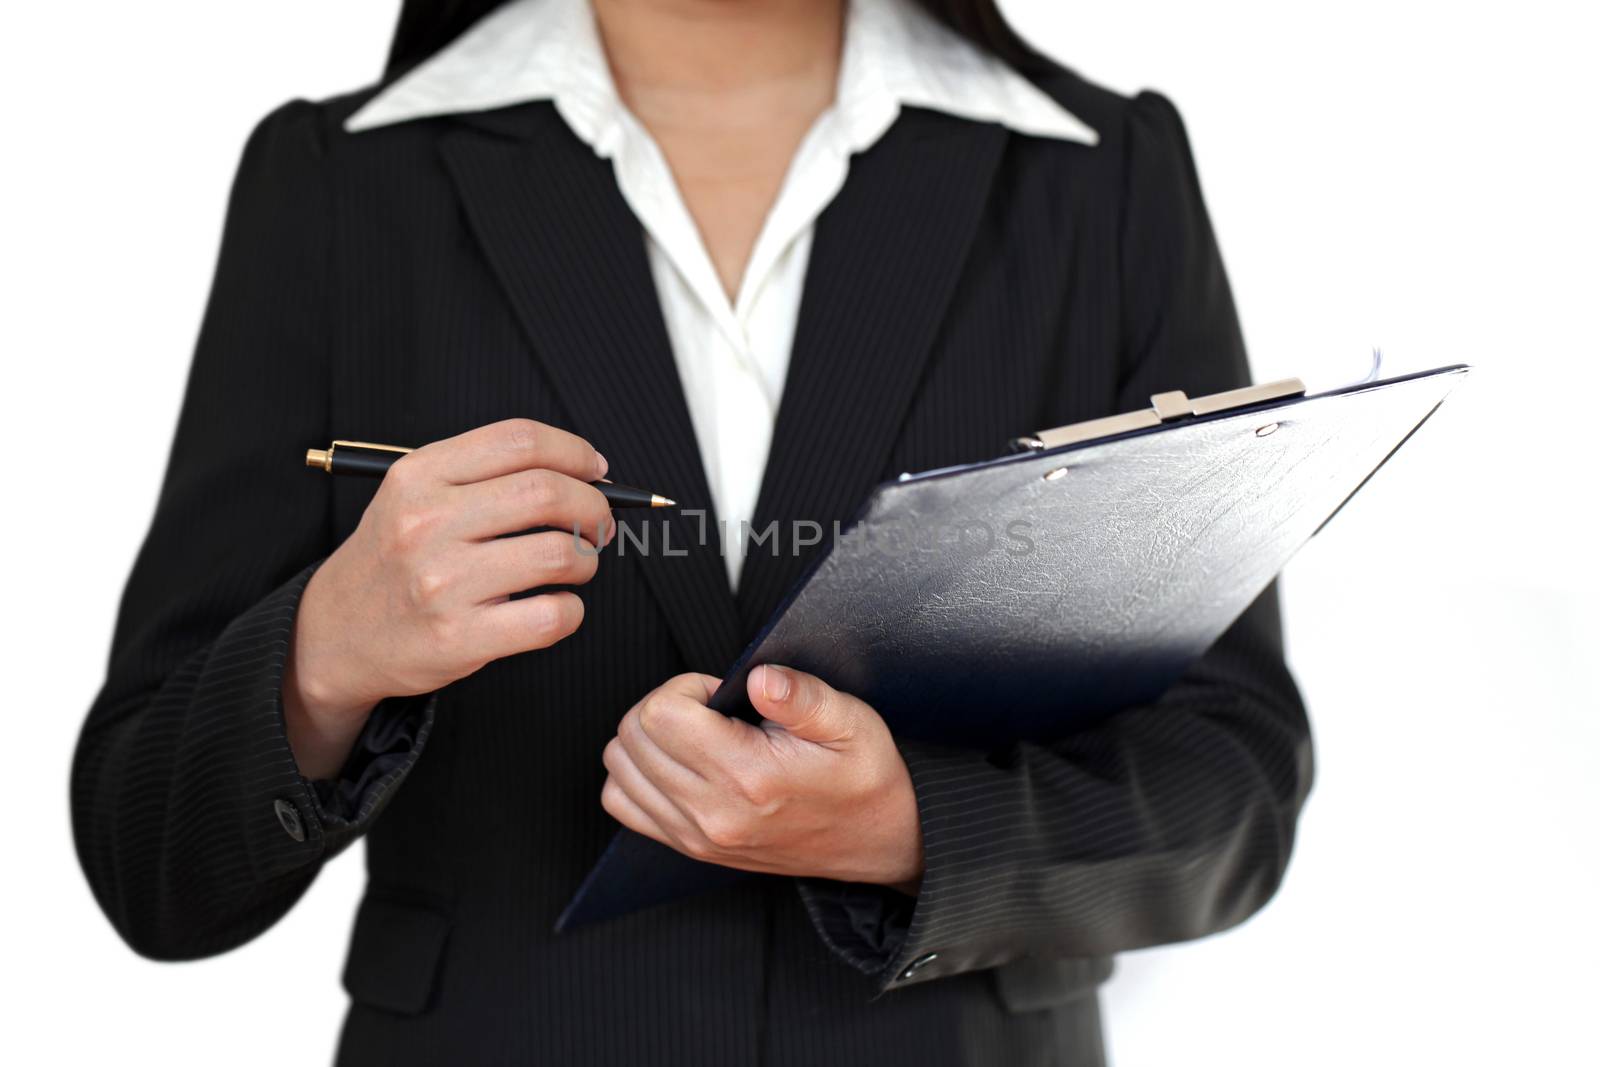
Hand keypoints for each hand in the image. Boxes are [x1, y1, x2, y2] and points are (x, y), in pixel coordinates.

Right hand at [284, 419, 613, 778]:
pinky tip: (556, 607)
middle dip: (594, 507)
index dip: (575, 452)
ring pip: (559, 554)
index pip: (520, 440)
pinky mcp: (458, 637)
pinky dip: (572, 611)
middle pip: (547, 492)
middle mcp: (426, 523)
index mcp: (419, 475)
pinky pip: (551, 616)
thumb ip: (486, 475)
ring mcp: (441, 582)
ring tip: (575, 567)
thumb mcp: (414, 496)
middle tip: (599, 524)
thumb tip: (588, 472)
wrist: (335, 634)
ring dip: (586, 561)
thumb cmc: (395, 560)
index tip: (596, 471)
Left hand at [601, 666, 923, 889]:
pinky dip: (637, 773)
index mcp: (748, 777)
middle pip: (632, 737)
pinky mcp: (690, 849)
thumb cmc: (864, 777)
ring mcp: (696, 837)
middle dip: (663, 705)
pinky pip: (623, 802)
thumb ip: (803, 696)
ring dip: (646, 737)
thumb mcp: (851, 722)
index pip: (661, 714)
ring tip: (695, 733)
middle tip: (710, 709)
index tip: (720, 692)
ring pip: (619, 767)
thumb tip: (760, 678)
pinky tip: (677, 761)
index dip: (685, 687)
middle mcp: (713, 813)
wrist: (878, 841)